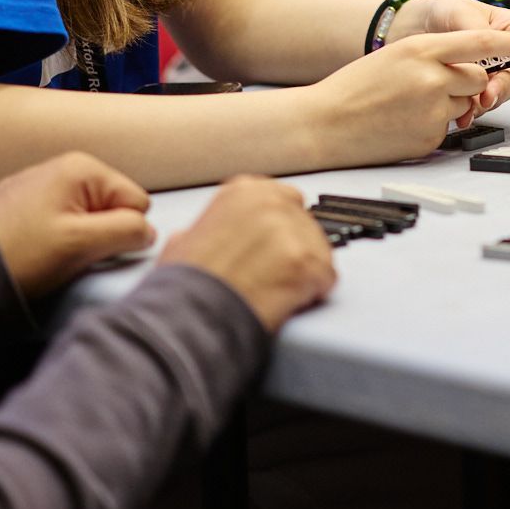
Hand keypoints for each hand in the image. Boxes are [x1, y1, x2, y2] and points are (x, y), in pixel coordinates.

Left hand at [0, 152, 157, 299]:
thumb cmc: (23, 255)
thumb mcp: (84, 244)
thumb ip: (127, 231)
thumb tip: (147, 231)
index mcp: (81, 168)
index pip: (136, 201)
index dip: (122, 230)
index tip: (93, 246)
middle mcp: (61, 166)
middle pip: (111, 206)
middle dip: (100, 232)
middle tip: (72, 252)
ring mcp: (38, 183)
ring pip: (86, 215)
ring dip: (79, 237)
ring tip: (52, 254)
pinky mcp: (21, 203)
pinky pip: (59, 219)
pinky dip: (56, 236)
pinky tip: (36, 250)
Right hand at [159, 175, 336, 330]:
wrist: (190, 316)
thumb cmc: (185, 285)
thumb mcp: (183, 242)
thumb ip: (205, 229)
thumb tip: (195, 237)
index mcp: (243, 191)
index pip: (282, 200)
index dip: (278, 229)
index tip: (273, 246)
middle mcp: (272, 202)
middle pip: (304, 223)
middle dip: (294, 248)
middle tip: (277, 273)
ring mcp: (292, 231)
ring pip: (319, 249)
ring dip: (305, 271)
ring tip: (278, 291)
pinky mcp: (308, 263)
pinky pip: (326, 277)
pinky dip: (314, 292)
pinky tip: (291, 301)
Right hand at [310, 28, 509, 162]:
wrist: (324, 124)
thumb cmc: (356, 88)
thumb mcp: (395, 55)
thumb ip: (433, 55)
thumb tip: (472, 61)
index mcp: (421, 49)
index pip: (479, 41)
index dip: (504, 43)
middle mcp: (432, 77)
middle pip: (479, 76)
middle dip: (469, 81)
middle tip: (438, 85)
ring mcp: (433, 109)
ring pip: (464, 103)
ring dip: (449, 104)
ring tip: (410, 105)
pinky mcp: (431, 136)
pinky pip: (448, 127)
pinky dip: (432, 125)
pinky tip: (403, 123)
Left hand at [394, 0, 509, 114]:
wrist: (408, 31)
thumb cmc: (439, 13)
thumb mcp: (458, 11)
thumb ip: (479, 32)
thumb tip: (499, 48)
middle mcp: (507, 54)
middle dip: (506, 86)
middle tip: (488, 94)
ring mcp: (492, 74)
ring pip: (502, 93)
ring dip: (488, 101)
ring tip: (470, 104)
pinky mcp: (474, 90)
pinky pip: (482, 106)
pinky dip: (473, 112)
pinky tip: (462, 115)